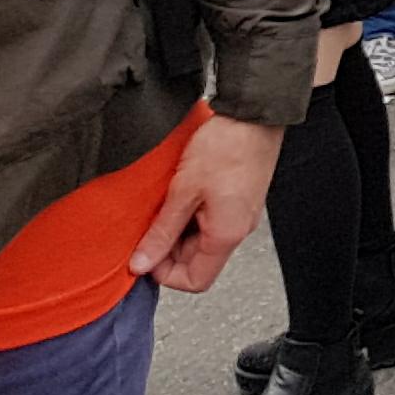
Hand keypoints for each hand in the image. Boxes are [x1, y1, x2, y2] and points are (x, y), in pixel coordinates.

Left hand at [131, 111, 281, 290]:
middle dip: (169, 248)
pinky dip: (193, 214)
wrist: (254, 114)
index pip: (195, 281)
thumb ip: (161, 233)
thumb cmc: (226, 147)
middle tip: (153, 221)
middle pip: (198, 261)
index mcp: (226, 234)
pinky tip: (184, 191)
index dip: (165, 273)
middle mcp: (239, 229)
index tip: (147, 253)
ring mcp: (242, 214)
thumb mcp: (182, 192)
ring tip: (169, 201)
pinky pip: (213, 221)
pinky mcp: (242, 198)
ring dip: (180, 229)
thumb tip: (141, 264)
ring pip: (203, 240)